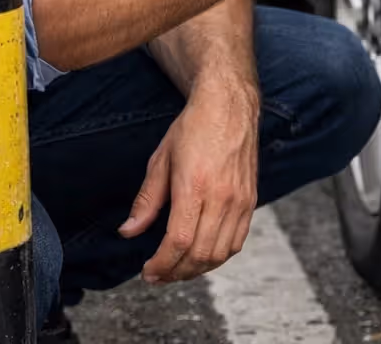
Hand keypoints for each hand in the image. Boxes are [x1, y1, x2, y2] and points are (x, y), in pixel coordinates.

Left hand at [119, 81, 259, 282]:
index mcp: (195, 186)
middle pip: (200, 254)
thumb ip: (146, 200)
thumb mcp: (160, 160)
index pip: (178, 241)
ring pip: (220, 253)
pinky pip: (237, 240)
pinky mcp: (251, 200)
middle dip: (176, 272)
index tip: (148, 271)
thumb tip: (129, 231)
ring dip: (197, 268)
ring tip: (178, 269)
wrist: (229, 105)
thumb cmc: (194, 128)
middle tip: (158, 275)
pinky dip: (219, 255)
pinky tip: (202, 254)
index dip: (161, 264)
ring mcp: (240, 200)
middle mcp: (222, 196)